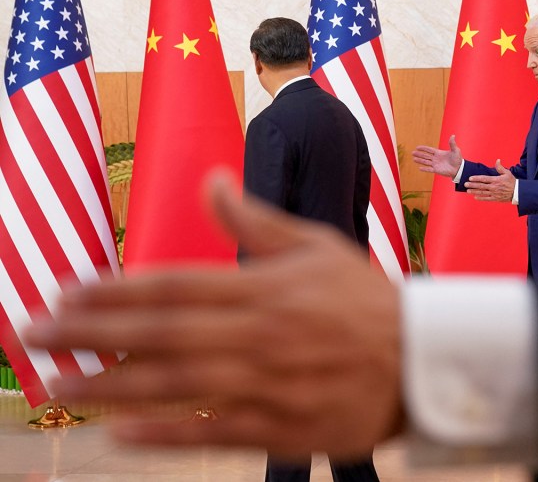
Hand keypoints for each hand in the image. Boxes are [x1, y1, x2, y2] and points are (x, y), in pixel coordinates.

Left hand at [25, 173, 403, 459]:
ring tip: (58, 382)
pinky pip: (215, 432)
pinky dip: (167, 434)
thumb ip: (255, 219)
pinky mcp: (283, 427)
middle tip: (34, 332)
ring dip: (113, 384)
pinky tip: (119, 431)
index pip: (175, 284)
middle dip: (91, 332)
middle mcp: (262, 333)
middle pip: (163, 332)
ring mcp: (271, 383)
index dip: (115, 288)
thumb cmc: (366, 299)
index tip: (67, 290)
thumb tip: (210, 178)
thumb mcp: (317, 246)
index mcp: (267, 287)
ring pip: (179, 383)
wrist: (424, 359)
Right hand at [412, 134, 462, 177]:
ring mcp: (435, 164)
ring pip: (425, 162)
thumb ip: (452, 143)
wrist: (459, 168)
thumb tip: (453, 135)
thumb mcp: (455, 150)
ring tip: (414, 159)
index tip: (417, 147)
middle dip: (419, 154)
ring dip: (420, 161)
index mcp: (439, 153)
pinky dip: (425, 169)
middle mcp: (435, 158)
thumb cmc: (457, 159)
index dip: (423, 148)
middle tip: (412, 153)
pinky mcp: (436, 170)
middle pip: (425, 155)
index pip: (429, 150)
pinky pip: (429, 169)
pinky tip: (419, 168)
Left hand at [465, 160, 515, 202]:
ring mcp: (494, 193)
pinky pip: (486, 198)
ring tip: (468, 191)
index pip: (484, 179)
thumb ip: (500, 167)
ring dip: (474, 191)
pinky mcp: (495, 198)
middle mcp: (493, 187)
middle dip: (472, 185)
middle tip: (465, 184)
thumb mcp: (507, 173)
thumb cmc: (512, 182)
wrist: (517, 192)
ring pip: (482, 192)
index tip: (470, 178)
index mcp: (496, 180)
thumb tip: (497, 160)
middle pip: (481, 186)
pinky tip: (475, 197)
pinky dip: (481, 198)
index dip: (476, 178)